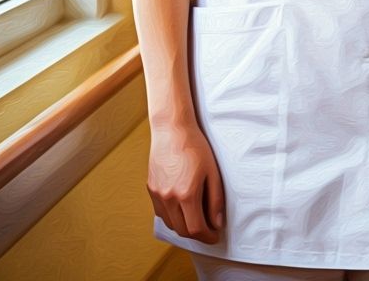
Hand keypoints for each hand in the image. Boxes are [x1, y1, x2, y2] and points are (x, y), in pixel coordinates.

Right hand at [148, 121, 225, 242]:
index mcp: (186, 194)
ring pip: (170, 224)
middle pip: (182, 230)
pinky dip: (173, 217)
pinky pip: (161, 212)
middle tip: (209, 231)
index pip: (196, 229)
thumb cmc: (195, 147)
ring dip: (184, 227)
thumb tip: (217, 222)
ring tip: (197, 220)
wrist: (172, 130)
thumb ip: (215, 199)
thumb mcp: (212, 172)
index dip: (207, 236)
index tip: (215, 235)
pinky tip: (182, 210)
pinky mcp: (151, 189)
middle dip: (197, 234)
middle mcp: (168, 198)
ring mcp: (157, 195)